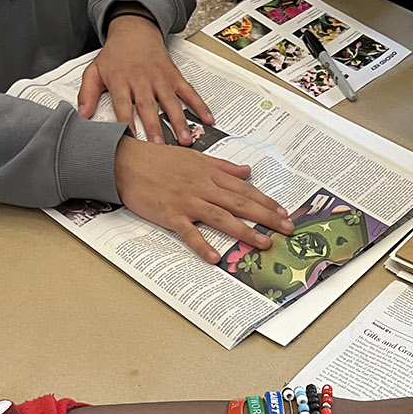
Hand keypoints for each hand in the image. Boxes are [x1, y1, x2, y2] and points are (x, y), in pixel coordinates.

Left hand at [79, 10, 214, 146]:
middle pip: (148, 107)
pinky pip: (189, 91)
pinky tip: (208, 119)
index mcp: (120, 80)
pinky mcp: (174, 76)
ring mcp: (159, 78)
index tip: (132, 139)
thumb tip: (82, 116)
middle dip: (154, 127)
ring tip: (185, 140)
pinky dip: (200, 105)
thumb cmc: (114, 56)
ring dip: (179, 121)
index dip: (127, 122)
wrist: (134, 31)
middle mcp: (141, 80)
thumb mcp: (94, 71)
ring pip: (170, 102)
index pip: (123, 104)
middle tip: (160, 147)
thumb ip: (87, 94)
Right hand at [113, 139, 291, 262]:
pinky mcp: (170, 214)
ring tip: (263, 243)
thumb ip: (222, 165)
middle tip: (287, 229)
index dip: (266, 201)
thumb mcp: (194, 155)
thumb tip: (246, 170)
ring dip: (244, 231)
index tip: (284, 212)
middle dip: (267, 217)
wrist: (124, 161)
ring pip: (222, 217)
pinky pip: (189, 233)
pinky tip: (216, 258)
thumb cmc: (157, 159)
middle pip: (241, 202)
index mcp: (209, 172)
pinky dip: (202, 245)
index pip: (245, 188)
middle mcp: (202, 186)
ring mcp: (187, 201)